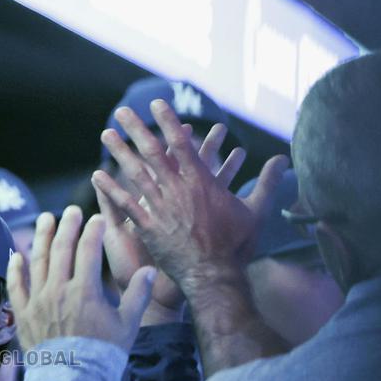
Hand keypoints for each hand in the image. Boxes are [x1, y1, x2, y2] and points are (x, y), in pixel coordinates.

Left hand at [7, 207, 155, 352]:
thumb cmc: (103, 355)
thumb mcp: (128, 325)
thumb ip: (138, 295)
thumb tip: (149, 271)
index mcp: (85, 291)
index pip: (88, 250)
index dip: (93, 231)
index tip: (97, 220)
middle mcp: (58, 291)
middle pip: (61, 249)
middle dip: (67, 226)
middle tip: (71, 211)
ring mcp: (37, 302)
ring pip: (37, 261)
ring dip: (40, 237)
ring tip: (45, 219)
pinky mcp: (23, 315)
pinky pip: (16, 287)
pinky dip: (15, 269)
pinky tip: (16, 254)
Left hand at [92, 99, 287, 297]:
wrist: (216, 276)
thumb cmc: (236, 246)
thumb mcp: (256, 211)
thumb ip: (268, 182)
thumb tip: (284, 159)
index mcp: (202, 182)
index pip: (181, 144)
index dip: (168, 122)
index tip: (156, 104)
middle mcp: (178, 190)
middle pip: (153, 152)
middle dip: (136, 129)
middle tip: (122, 112)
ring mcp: (161, 208)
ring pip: (135, 174)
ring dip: (119, 153)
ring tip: (105, 135)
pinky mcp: (148, 228)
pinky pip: (125, 204)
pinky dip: (111, 189)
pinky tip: (97, 176)